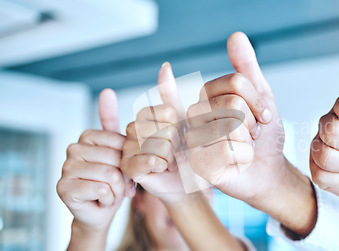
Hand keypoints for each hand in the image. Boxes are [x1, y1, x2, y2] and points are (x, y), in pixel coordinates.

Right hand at [57, 89, 134, 248]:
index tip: (122, 170)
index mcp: (87, 136)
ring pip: (110, 176)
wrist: (101, 211)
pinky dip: (108, 199)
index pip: (121, 144)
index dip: (129, 161)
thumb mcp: (121, 151)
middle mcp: (72, 149)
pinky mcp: (63, 187)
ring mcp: (65, 167)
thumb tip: (106, 91)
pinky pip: (102, 189)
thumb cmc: (113, 181)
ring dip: (117, 190)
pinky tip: (100, 201)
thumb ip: (114, 123)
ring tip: (109, 193)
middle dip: (124, 178)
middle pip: (116, 160)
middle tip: (116, 186)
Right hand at [121, 63, 186, 203]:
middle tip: (174, 153)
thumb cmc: (188, 153)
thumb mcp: (183, 121)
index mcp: (145, 116)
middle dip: (174, 142)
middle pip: (158, 126)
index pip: (164, 111)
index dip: (178, 125)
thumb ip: (170, 96)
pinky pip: (145, 159)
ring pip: (153, 143)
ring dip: (169, 156)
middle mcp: (132, 130)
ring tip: (168, 162)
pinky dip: (159, 165)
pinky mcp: (127, 168)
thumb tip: (164, 66)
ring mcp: (127, 148)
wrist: (188, 183)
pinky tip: (161, 168)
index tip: (179, 137)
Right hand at [186, 32, 315, 236]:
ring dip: (249, 141)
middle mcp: (194, 116)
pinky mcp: (197, 165)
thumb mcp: (260, 97)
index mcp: (205, 97)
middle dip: (253, 122)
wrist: (267, 170)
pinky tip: (238, 163)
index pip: (236, 82)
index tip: (262, 115)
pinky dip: (244, 158)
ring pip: (232, 126)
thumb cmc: (262, 135)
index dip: (258, 99)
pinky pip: (228, 151)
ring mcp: (193, 140)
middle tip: (252, 134)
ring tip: (243, 147)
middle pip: (234, 103)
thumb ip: (246, 68)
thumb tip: (235, 35)